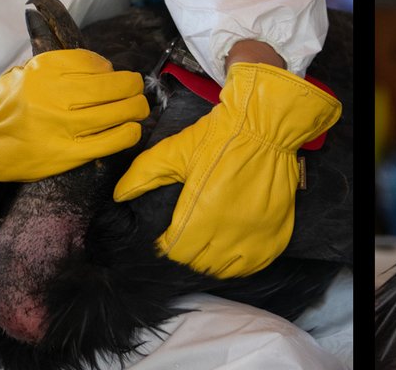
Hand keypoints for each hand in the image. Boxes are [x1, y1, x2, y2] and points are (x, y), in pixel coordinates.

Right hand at [0, 49, 148, 198]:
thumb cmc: (5, 106)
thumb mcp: (26, 73)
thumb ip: (61, 67)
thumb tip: (104, 69)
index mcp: (44, 71)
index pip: (95, 63)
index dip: (110, 69)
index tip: (112, 74)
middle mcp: (55, 95)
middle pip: (113, 85)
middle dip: (133, 86)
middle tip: (137, 89)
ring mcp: (62, 126)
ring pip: (118, 112)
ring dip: (136, 108)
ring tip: (139, 108)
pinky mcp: (66, 154)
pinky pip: (111, 141)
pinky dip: (128, 134)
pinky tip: (131, 130)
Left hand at [113, 62, 340, 277]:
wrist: (267, 125)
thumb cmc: (222, 136)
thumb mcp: (176, 150)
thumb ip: (144, 174)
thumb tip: (119, 195)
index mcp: (201, 212)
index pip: (175, 250)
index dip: (166, 244)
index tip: (166, 235)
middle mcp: (228, 230)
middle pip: (199, 262)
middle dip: (187, 252)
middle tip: (186, 238)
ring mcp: (255, 233)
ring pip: (226, 269)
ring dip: (212, 262)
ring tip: (207, 247)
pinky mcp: (276, 231)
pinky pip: (255, 264)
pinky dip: (241, 264)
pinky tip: (233, 253)